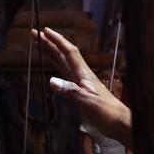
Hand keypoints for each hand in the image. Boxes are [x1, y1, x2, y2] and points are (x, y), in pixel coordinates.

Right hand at [35, 27, 130, 142]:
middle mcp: (81, 74)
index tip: (45, 31)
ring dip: (51, 52)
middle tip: (35, 33)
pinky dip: (56, 65)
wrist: (118, 122)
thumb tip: (51, 81)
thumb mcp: (88, 102)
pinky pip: (64, 72)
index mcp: (83, 73)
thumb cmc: (107, 112)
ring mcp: (80, 81)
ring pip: (63, 62)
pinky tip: (51, 64)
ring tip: (39, 44)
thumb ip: (71, 91)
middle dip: (49, 43)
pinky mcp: (79, 89)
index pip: (69, 52)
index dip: (57, 41)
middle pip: (63, 54)